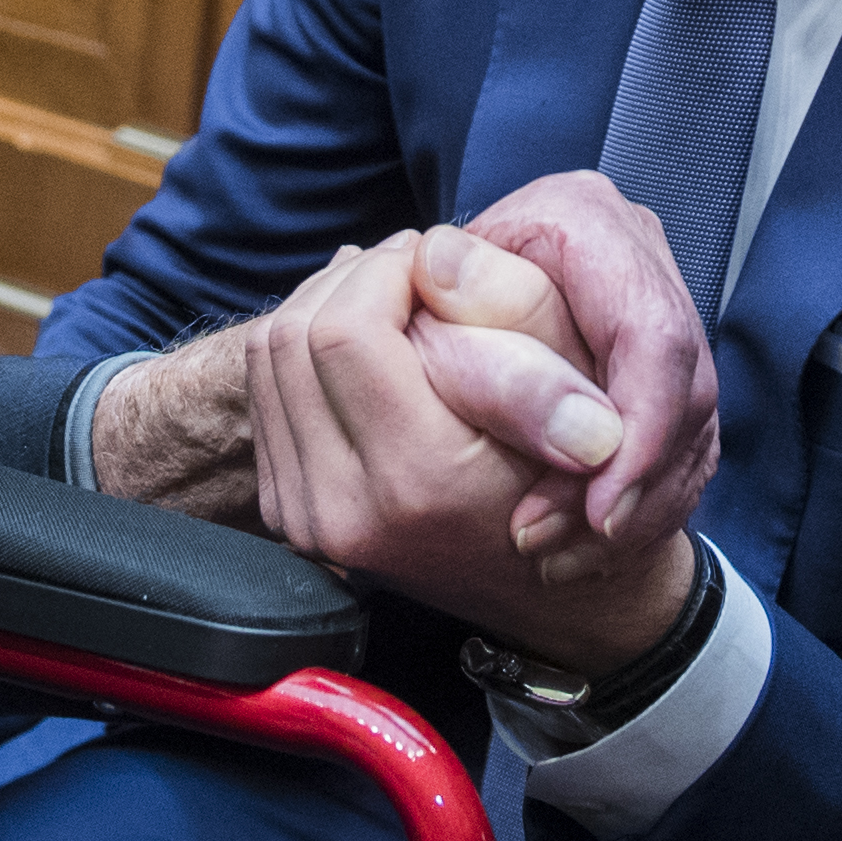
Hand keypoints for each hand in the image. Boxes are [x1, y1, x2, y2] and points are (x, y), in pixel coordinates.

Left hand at [86, 186, 711, 590]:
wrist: (549, 590)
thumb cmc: (572, 480)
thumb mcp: (574, 386)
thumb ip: (515, 308)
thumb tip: (435, 250)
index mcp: (420, 479)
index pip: (344, 330)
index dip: (384, 270)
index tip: (431, 259)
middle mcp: (346, 510)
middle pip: (292, 336)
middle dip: (350, 278)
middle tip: (410, 268)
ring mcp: (307, 518)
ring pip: (268, 358)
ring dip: (324, 304)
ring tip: (392, 296)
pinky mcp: (288, 513)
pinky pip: (266, 392)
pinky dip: (307, 346)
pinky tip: (365, 338)